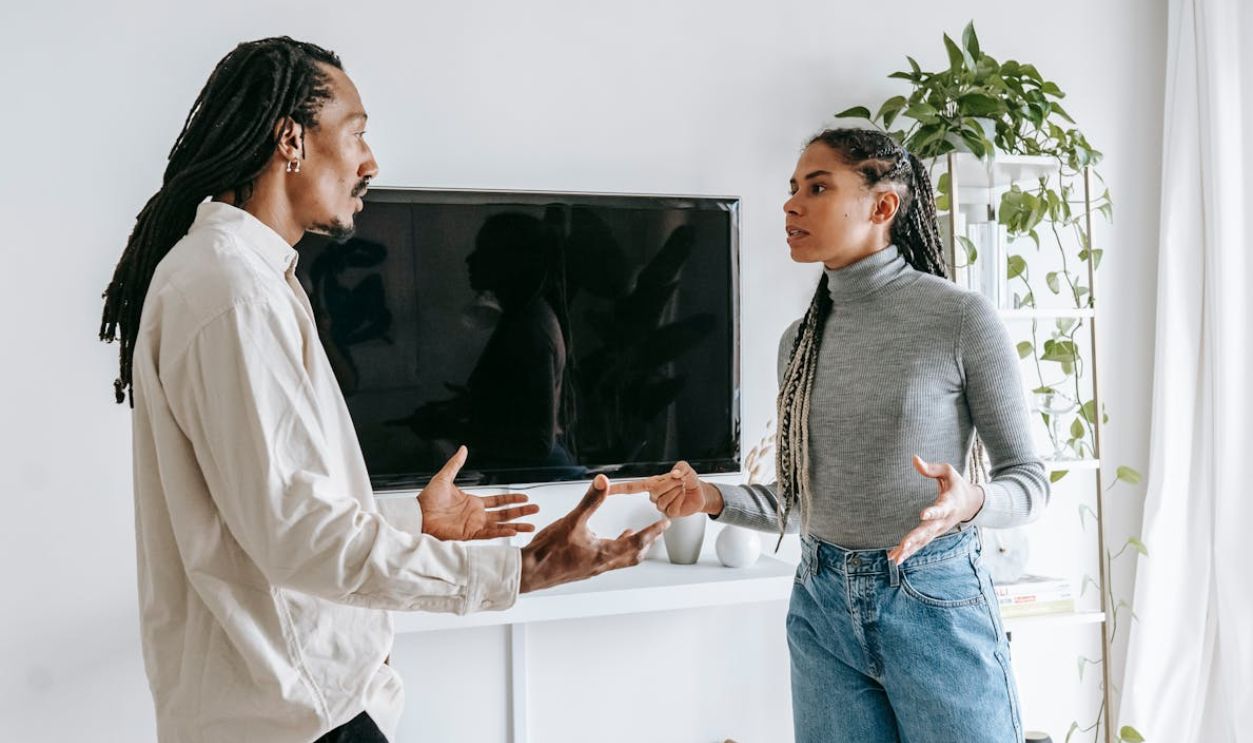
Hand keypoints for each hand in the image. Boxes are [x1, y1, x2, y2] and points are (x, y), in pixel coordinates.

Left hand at [419, 446, 539, 540]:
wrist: (417, 514)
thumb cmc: (427, 498)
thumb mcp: (444, 477)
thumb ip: (456, 464)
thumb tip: (463, 448)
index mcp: (473, 502)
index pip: (498, 501)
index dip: (512, 499)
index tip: (525, 497)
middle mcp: (477, 515)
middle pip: (504, 513)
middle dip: (521, 512)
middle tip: (536, 509)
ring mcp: (474, 525)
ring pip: (501, 525)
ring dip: (516, 524)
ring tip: (532, 525)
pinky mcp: (469, 534)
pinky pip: (489, 534)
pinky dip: (502, 532)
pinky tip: (514, 531)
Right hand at [520, 475, 669, 592]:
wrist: (529, 573)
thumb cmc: (549, 550)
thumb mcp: (572, 521)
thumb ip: (590, 501)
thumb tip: (603, 482)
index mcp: (604, 553)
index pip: (638, 542)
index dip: (653, 531)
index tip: (665, 524)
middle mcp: (602, 564)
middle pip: (634, 555)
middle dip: (647, 542)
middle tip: (657, 531)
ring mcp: (592, 569)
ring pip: (620, 560)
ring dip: (630, 547)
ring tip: (632, 534)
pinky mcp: (583, 570)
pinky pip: (606, 561)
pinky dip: (614, 550)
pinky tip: (601, 542)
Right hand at [607, 461, 722, 517]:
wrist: (701, 495)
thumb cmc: (690, 481)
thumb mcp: (687, 469)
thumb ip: (682, 467)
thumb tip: (675, 473)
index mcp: (652, 483)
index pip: (632, 487)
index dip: (618, 488)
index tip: (605, 488)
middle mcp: (654, 495)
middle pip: (655, 491)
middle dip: (671, 484)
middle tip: (680, 482)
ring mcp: (661, 505)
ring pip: (663, 501)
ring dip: (676, 493)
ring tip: (681, 490)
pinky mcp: (669, 514)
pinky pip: (671, 510)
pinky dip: (680, 502)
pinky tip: (682, 500)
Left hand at [888, 455, 985, 564]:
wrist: (971, 503)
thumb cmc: (957, 484)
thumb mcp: (948, 471)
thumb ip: (931, 468)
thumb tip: (914, 458)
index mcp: (949, 504)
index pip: (941, 509)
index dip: (932, 511)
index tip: (922, 514)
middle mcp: (944, 521)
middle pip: (929, 530)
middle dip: (916, 538)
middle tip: (904, 544)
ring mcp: (938, 529)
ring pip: (923, 542)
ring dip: (910, 550)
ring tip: (895, 559)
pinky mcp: (933, 534)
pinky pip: (920, 544)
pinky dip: (908, 552)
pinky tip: (894, 558)